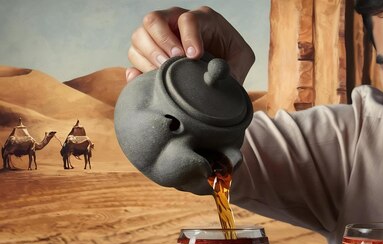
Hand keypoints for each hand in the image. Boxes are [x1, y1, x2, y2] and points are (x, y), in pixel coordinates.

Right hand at [126, 6, 254, 83]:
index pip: (188, 19)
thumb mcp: (242, 60)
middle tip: (174, 63)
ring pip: (138, 37)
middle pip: (153, 20)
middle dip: (162, 42)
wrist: (221, 71)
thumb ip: (234, 66)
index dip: (189, 36)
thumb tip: (214, 76)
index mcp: (201, 19)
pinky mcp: (148, 54)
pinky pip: (133, 57)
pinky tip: (148, 79)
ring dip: (149, 56)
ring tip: (165, 74)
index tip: (194, 56)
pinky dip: (137, 69)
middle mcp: (175, 22)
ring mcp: (158, 37)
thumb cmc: (232, 60)